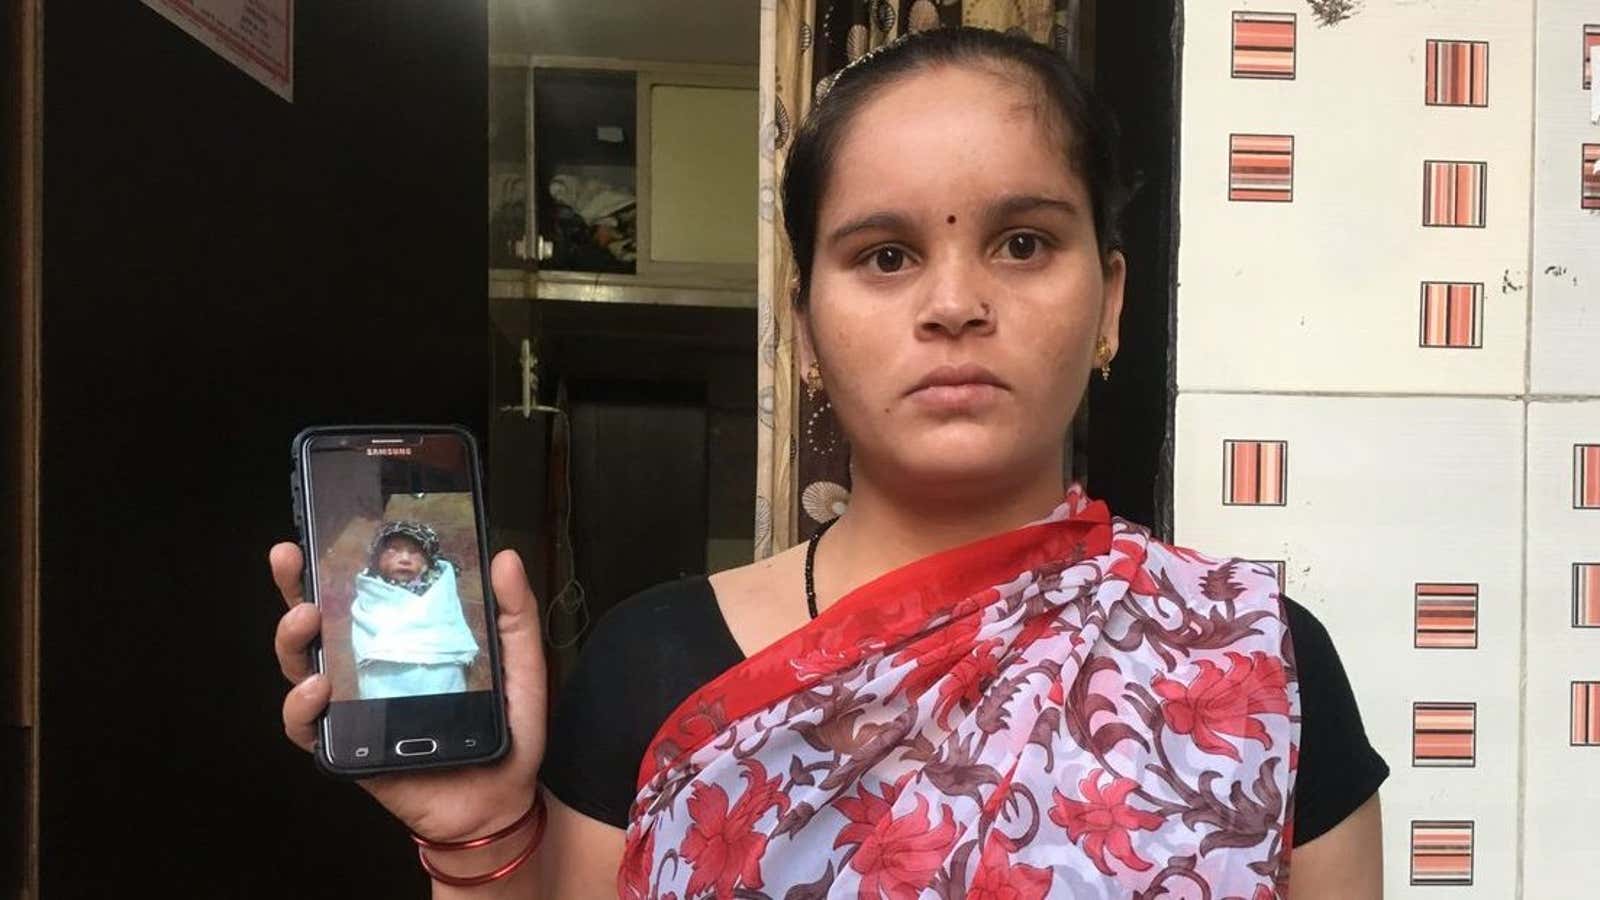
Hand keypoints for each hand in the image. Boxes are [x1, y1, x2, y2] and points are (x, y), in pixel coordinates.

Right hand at [271, 543, 548, 841]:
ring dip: (293, 640)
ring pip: (301, 668)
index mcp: (403, 638)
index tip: (319, 527)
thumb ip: (514, 613)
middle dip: (294, 587)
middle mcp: (368, 666)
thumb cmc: (503, 728)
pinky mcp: (345, 748)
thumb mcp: (519, 663)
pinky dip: (301, 707)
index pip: (360, 594)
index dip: (334, 561)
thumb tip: (505, 556)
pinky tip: (320, 687)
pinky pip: (306, 728)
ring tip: (307, 619)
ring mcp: (351, 706)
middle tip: (291, 558)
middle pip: (317, 622)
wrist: (499, 798)